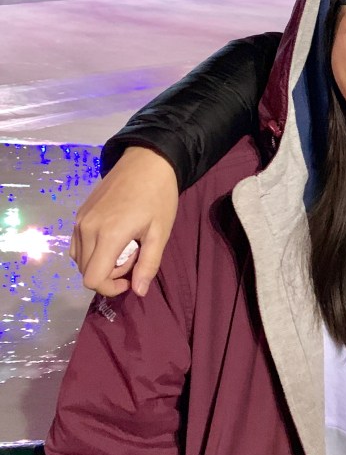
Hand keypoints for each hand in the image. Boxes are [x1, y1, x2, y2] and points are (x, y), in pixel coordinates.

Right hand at [70, 146, 179, 296]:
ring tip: (126, 247)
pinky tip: (113, 238)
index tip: (131, 278)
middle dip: (109, 274)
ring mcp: (79, 220)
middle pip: (85, 271)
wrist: (146, 162)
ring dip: (100, 262)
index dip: (110, 288)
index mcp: (108, 235)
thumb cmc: (159, 197)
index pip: (93, 279)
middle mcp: (86, 229)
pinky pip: (77, 244)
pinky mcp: (79, 214)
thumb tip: (138, 291)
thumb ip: (148, 264)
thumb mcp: (160, 233)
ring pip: (79, 259)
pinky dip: (92, 251)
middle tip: (134, 257)